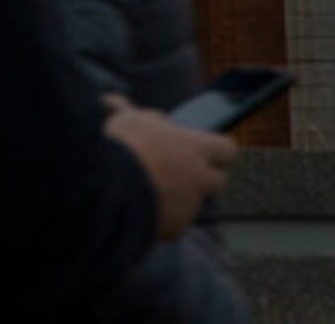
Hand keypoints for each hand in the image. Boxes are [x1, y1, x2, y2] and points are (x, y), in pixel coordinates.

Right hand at [102, 98, 235, 240]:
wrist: (108, 187)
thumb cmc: (120, 144)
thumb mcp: (126, 119)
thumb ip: (135, 116)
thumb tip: (121, 104)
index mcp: (194, 147)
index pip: (227, 149)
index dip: (216, 150)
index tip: (200, 149)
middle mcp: (200, 178)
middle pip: (217, 180)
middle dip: (200, 177)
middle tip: (172, 171)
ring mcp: (190, 206)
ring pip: (191, 203)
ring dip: (176, 198)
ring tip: (141, 191)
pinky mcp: (176, 229)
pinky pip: (172, 224)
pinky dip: (159, 219)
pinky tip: (134, 210)